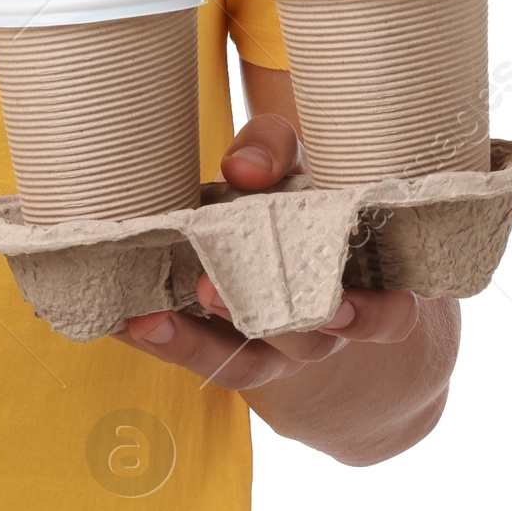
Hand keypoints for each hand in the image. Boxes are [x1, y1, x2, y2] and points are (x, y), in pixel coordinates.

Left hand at [112, 112, 418, 389]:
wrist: (289, 257)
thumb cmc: (300, 197)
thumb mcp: (298, 161)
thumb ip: (276, 148)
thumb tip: (245, 167)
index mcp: (366, 284)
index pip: (389, 314)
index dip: (368, 316)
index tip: (335, 305)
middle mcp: (327, 327)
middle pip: (308, 342)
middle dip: (262, 320)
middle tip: (212, 291)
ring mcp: (276, 348)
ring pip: (247, 362)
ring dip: (196, 340)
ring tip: (150, 319)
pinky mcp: (229, 351)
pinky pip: (199, 355)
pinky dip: (161, 337)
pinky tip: (123, 317)